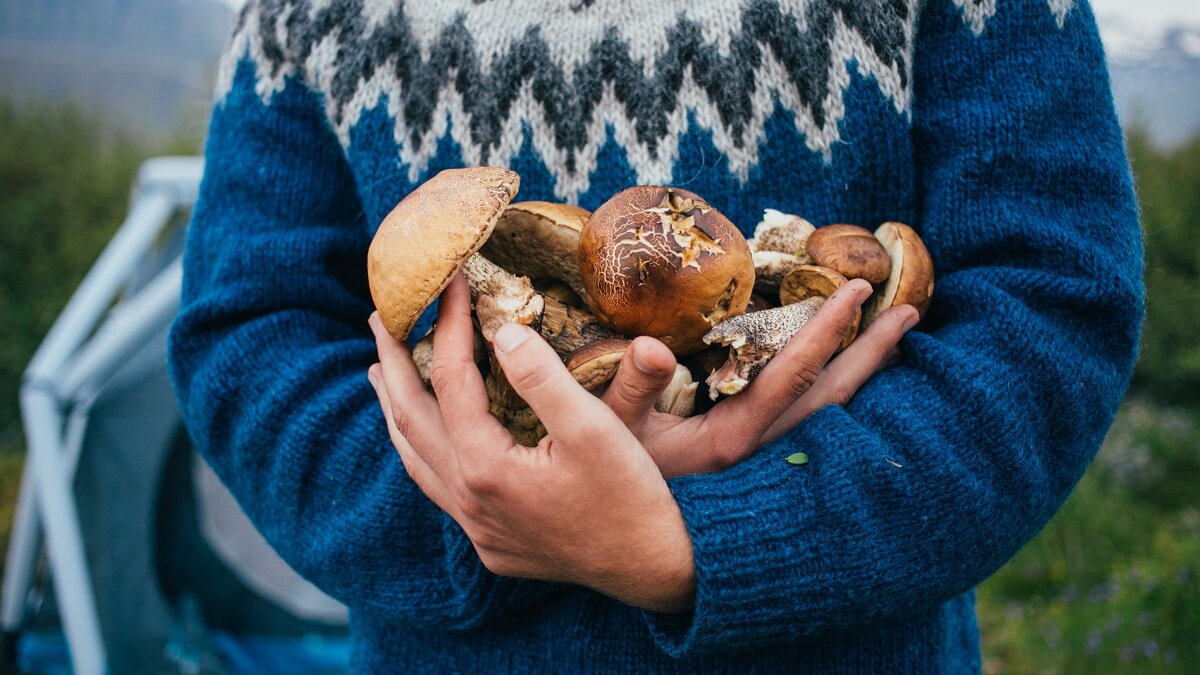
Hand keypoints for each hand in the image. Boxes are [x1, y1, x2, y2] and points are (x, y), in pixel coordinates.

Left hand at [367, 276, 694, 612]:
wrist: (654, 571)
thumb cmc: (631, 497)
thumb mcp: (595, 428)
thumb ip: (542, 376)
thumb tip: (500, 330)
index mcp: (486, 468)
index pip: (451, 379)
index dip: (448, 324)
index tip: (450, 282)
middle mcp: (468, 500)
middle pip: (411, 418)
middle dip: (394, 362)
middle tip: (380, 316)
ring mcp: (476, 527)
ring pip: (415, 458)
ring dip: (396, 409)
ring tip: (381, 371)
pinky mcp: (491, 543)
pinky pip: (437, 486)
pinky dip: (422, 448)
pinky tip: (427, 437)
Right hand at [599, 281, 918, 476]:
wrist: (622, 547)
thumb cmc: (606, 481)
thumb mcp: (606, 431)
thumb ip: (630, 387)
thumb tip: (652, 345)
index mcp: (730, 441)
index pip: (790, 374)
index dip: (825, 330)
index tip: (856, 289)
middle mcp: (758, 456)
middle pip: (831, 399)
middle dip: (870, 352)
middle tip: (910, 309)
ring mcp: (763, 467)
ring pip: (830, 419)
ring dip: (864, 379)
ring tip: (895, 343)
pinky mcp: (759, 473)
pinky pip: (815, 432)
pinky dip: (840, 403)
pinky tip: (851, 388)